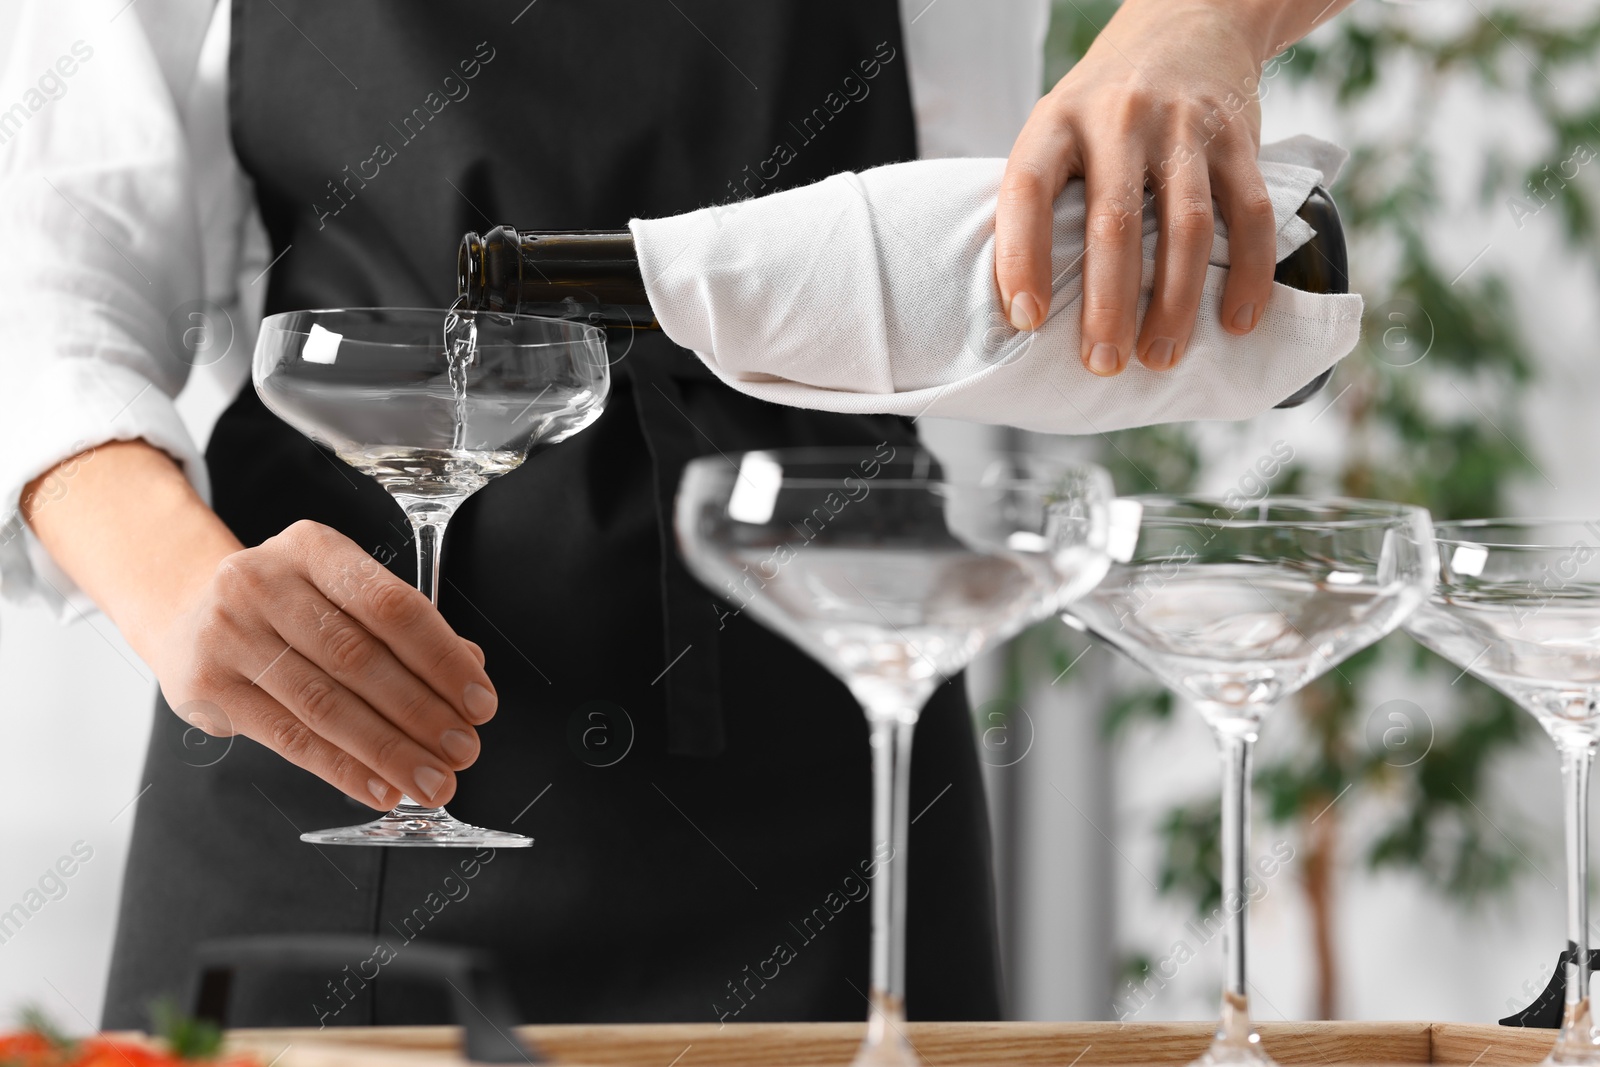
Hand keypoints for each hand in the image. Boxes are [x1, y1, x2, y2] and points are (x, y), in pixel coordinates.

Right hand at [149, 519, 496, 809]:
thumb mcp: (341, 592)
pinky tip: (381, 789)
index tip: (480, 702)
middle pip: (358, 658)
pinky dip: (343, 769)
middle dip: (422, 713)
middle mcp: (262, 583)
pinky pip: (289, 739)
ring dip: (389, 751)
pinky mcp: (206, 688)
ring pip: (324, 705)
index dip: (442, 658)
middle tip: (464, 750)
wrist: (186, 611)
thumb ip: (402, 627)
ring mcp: (228, 635)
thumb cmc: (288, 605)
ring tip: (432, 781)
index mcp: (312, 547)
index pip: (391, 605)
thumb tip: (470, 668)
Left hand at [996, 0, 1289, 375]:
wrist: (1188, 21)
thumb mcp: (1058, 126)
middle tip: (1103, 364)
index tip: (1024, 320)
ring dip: (1175, 304)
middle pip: (1114, 224)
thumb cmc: (1105, 102)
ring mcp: (1183, 126)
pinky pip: (1251, 214)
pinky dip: (1249, 274)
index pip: (1027, 192)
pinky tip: (1237, 320)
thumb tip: (1024, 304)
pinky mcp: (1238, 137)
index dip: (1020, 259)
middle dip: (1108, 305)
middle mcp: (1119, 119)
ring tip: (1161, 357)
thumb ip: (1046, 197)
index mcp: (1056, 121)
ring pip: (1186, 228)